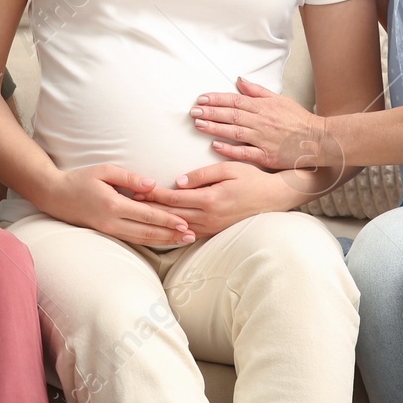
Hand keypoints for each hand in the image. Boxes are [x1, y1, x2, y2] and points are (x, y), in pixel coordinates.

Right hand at [36, 163, 195, 245]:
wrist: (55, 196)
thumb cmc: (80, 179)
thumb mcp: (104, 170)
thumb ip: (129, 177)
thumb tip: (152, 184)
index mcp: (113, 205)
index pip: (147, 215)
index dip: (167, 220)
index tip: (185, 223)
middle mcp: (112, 222)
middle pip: (148, 232)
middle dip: (171, 234)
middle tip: (192, 236)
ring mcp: (109, 230)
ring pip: (142, 239)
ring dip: (164, 241)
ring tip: (183, 241)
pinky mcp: (107, 233)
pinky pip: (133, 239)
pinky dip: (150, 240)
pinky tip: (163, 240)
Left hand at [139, 161, 307, 238]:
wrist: (274, 199)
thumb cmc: (252, 179)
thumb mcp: (228, 169)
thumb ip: (201, 175)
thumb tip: (178, 181)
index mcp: (210, 199)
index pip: (173, 198)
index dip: (153, 194)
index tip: (136, 189)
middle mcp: (209, 217)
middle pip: (171, 215)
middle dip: (149, 209)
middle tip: (128, 203)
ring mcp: (212, 227)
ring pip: (177, 226)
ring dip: (158, 220)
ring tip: (139, 215)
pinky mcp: (215, 232)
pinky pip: (189, 233)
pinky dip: (172, 229)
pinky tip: (160, 226)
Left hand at [190, 77, 337, 171]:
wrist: (318, 140)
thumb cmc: (299, 120)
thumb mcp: (280, 99)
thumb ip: (258, 91)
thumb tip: (240, 80)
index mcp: (263, 107)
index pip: (235, 100)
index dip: (217, 99)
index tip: (201, 98)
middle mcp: (261, 121)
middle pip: (231, 114)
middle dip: (210, 111)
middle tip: (193, 110)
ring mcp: (263, 139)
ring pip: (234, 131)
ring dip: (215, 127)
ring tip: (198, 124)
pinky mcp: (266, 156)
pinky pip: (244, 152)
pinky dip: (230, 149)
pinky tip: (215, 146)